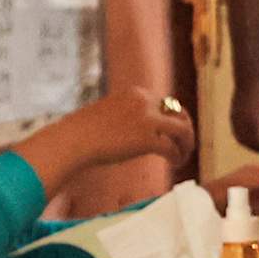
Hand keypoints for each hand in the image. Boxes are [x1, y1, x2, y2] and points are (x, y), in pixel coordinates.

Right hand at [13, 86, 197, 197]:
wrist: (72, 140)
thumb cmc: (83, 132)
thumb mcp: (109, 114)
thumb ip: (127, 116)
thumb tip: (138, 132)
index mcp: (135, 93)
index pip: (166, 103)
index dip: (172, 119)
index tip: (172, 133)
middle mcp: (144, 101)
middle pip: (178, 113)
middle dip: (184, 130)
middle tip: (184, 145)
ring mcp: (146, 119)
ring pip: (182, 130)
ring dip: (186, 144)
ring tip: (183, 157)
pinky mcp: (146, 139)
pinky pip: (172, 148)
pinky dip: (177, 157)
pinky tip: (175, 164)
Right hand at [232, 79, 258, 155]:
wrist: (248, 80)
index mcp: (253, 120)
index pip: (256, 142)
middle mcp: (241, 121)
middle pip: (247, 143)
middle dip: (255, 149)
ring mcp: (234, 119)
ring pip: (239, 138)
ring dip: (248, 145)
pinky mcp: (232, 116)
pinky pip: (235, 132)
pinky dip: (242, 138)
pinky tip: (250, 138)